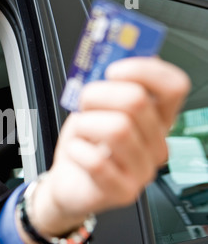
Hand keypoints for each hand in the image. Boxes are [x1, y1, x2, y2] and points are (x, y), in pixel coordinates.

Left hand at [21, 57, 189, 243]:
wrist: (69, 183)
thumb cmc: (84, 144)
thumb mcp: (95, 108)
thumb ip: (107, 84)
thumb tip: (113, 52)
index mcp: (156, 119)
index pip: (174, 86)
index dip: (143, 70)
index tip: (113, 70)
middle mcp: (156, 145)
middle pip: (137, 101)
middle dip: (98, 94)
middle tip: (84, 102)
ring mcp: (143, 171)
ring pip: (117, 129)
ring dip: (86, 124)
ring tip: (81, 131)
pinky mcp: (123, 191)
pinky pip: (97, 161)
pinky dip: (76, 150)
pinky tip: (76, 151)